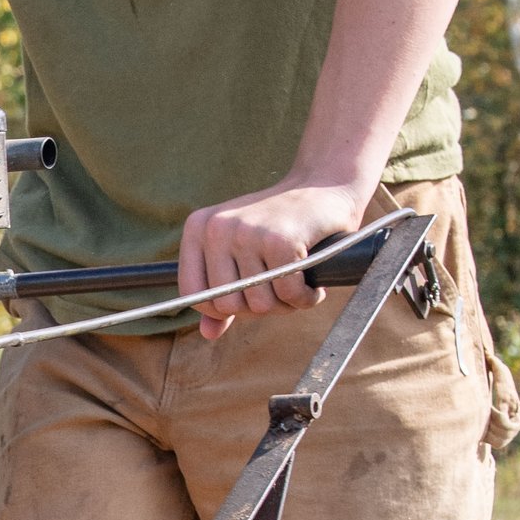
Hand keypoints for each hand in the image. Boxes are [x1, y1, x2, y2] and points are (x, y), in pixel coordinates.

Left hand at [178, 181, 373, 340]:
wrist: (327, 185)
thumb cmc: (281, 223)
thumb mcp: (242, 251)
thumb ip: (222, 292)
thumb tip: (208, 333)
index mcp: (198, 228)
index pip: (192, 293)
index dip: (221, 308)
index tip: (248, 298)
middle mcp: (217, 229)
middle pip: (228, 305)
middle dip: (260, 308)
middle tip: (281, 290)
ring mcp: (248, 234)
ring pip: (260, 304)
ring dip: (286, 304)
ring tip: (297, 283)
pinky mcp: (281, 241)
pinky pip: (289, 295)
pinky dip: (306, 298)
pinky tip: (312, 285)